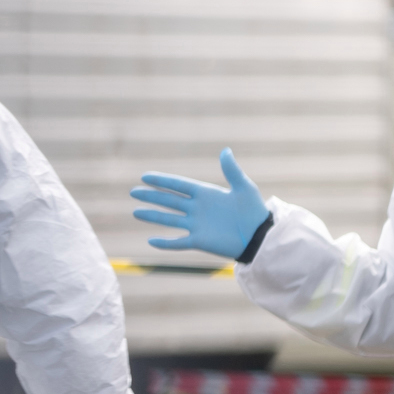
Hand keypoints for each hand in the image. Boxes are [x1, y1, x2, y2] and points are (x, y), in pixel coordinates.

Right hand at [132, 147, 271, 258]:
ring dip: (153, 216)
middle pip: (169, 200)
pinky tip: (151, 241)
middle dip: (151, 196)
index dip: (162, 180)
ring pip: (169, 219)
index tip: (145, 176)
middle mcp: (197, 208)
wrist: (260, 236)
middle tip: (134, 192)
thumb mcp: (244, 187)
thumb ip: (232, 170)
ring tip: (135, 212)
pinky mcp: (200, 241)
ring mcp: (197, 225)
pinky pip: (178, 242)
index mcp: (206, 193)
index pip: (178, 185)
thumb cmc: (254, 211)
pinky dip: (165, 243)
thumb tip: (225, 151)